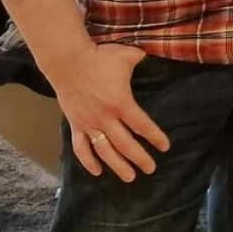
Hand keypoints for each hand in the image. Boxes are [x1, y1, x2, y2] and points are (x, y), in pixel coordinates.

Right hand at [49, 42, 170, 182]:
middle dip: (139, 158)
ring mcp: (88, 123)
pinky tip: (97, 171)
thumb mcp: (128, 55)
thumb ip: (143, 59)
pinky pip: (80, 147)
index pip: (142, 126)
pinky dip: (88, 161)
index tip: (164, 147)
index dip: (155, 137)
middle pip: (125, 144)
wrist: (67, 60)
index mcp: (120, 103)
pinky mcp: (75, 124)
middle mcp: (105, 118)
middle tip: (150, 169)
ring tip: (130, 177)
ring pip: (104, 151)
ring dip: (117, 166)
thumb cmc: (99, 57)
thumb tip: (155, 56)